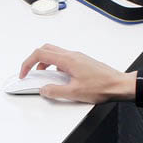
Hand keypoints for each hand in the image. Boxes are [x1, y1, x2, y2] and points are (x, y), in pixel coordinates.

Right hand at [19, 43, 136, 103]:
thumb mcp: (74, 93)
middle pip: (46, 49)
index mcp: (68, 60)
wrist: (119, 85)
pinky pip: (63, 59)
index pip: (40, 54)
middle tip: (30, 72)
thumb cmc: (102, 87)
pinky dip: (55, 66)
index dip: (28, 63)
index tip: (24, 73)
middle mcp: (72, 55)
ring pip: (55, 54)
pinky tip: (59, 79)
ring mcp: (78, 57)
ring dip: (45, 63)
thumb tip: (43, 89)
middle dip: (34, 60)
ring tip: (44, 78)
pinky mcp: (82, 62)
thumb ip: (55, 91)